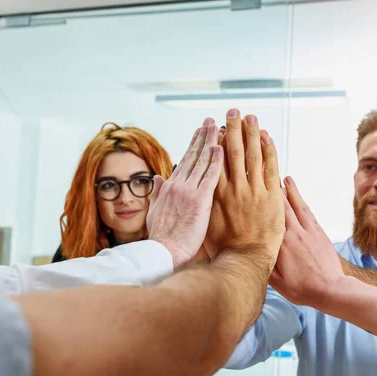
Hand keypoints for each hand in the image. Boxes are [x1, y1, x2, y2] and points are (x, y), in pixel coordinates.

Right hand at [147, 119, 222, 269]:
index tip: (198, 133)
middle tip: (210, 121)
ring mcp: (189, 191)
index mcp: (169, 188)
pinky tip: (221, 148)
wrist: (164, 252)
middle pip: (193, 156)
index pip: (183, 161)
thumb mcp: (154, 212)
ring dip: (210, 142)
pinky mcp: (199, 200)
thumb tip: (156, 178)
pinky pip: (210, 176)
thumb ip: (157, 193)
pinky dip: (215, 161)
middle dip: (202, 137)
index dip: (192, 146)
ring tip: (217, 126)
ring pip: (201, 161)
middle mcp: (178, 185)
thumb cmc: (162, 238)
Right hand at [204, 109, 284, 274]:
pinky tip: (266, 136)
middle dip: (232, 129)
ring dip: (251, 133)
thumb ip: (190, 205)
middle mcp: (233, 188)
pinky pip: (270, 167)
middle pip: (232, 151)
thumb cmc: (220, 249)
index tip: (214, 127)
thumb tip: (167, 186)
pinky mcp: (272, 197)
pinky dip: (268, 150)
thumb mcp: (198, 224)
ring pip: (252, 155)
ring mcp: (253, 191)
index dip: (215, 141)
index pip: (214, 160)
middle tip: (232, 111)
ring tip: (249, 116)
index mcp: (214, 193)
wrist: (244, 262)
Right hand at [269, 177, 343, 306]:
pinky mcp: (320, 233)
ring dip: (292, 191)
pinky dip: (303, 202)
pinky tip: (299, 197)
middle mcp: (296, 233)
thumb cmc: (303, 289)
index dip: (264, 201)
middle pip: (283, 206)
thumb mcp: (277, 283)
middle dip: (276, 189)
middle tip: (269, 175)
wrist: (332, 290)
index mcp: (282, 243)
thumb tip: (250, 252)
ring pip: (299, 206)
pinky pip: (309, 213)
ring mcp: (310, 231)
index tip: (256, 188)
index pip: (270, 217)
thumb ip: (263, 264)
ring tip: (286, 178)